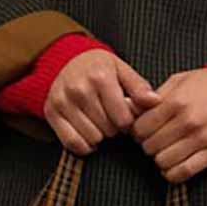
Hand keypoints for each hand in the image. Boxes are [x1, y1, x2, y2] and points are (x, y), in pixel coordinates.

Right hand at [45, 51, 160, 155]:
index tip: (126, 116)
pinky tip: (88, 134)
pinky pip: (72, 143)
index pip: (123, 119)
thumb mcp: (121, 69)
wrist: (63, 60)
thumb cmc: (97, 67)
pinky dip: (84, 145)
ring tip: (99, 122)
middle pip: (108, 130)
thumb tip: (155, 102)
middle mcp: (79, 90)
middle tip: (110, 117)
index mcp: (100, 77)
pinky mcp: (51, 113)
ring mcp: (63, 102)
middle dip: (114, 128)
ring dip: (100, 136)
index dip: (129, 122)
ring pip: (92, 139)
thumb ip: (139, 86)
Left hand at [130, 68, 206, 182]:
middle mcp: (188, 121)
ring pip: (163, 162)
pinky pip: (184, 172)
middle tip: (154, 139)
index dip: (136, 131)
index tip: (142, 130)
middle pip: (150, 146)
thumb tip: (127, 107)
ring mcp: (202, 139)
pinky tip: (173, 164)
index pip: (141, 127)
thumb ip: (153, 96)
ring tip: (165, 150)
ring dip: (159, 159)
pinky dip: (173, 173)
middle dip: (147, 145)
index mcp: (177, 102)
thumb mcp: (179, 81)